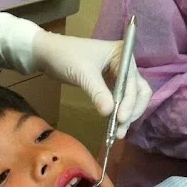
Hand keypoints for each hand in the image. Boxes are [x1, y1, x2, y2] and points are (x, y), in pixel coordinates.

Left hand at [30, 31, 152, 136]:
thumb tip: (110, 113)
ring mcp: (119, 73)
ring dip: (128, 114)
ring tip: (118, 132)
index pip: (133, 81)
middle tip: (121, 129)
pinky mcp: (111, 83)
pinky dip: (119, 111)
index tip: (120, 119)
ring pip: (133, 97)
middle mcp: (125, 63)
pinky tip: (114, 125)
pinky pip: (121, 99)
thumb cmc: (66, 57)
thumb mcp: (83, 74)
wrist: (47, 54)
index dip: (129, 101)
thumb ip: (98, 92)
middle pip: (139, 90)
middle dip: (132, 110)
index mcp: (122, 53)